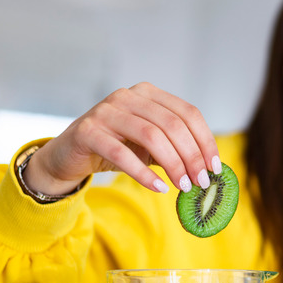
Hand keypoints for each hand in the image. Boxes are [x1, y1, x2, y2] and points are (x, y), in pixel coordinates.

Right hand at [22, 82, 220, 194]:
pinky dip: (144, 173)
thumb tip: (209, 168)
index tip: (214, 167)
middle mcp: (128, 95)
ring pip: (151, 136)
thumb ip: (175, 149)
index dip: (205, 140)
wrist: (68, 156)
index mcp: (148, 93)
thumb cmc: (115, 149)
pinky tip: (158, 188)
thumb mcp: (149, 147)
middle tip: (200, 182)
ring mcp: (106, 110)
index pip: (187, 113)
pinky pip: (122, 153)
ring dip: (173, 165)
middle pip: (172, 124)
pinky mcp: (88, 130)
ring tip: (183, 186)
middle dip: (191, 156)